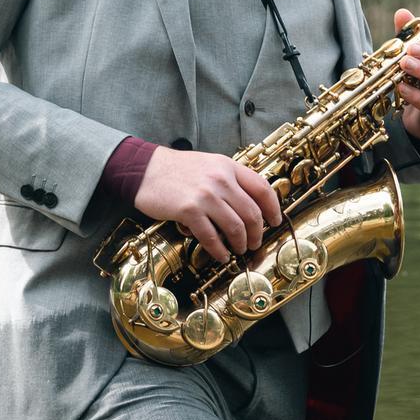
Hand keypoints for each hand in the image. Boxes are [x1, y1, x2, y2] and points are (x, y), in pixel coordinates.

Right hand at [134, 147, 281, 262]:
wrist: (144, 169)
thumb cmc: (177, 169)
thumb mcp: (210, 164)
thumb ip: (230, 179)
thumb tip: (250, 202)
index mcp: (229, 167)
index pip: (262, 188)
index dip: (273, 208)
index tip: (275, 221)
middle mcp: (221, 180)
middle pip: (252, 212)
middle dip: (257, 232)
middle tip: (255, 242)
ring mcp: (205, 195)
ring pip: (235, 226)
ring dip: (241, 243)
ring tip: (239, 250)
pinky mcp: (188, 210)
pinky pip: (211, 236)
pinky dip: (219, 250)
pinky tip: (221, 255)